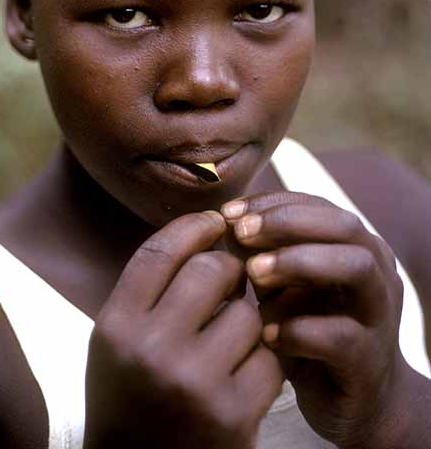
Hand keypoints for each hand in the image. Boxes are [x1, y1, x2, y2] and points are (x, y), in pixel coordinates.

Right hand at [84, 211, 282, 448]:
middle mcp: (152, 351)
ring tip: (230, 339)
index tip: (213, 221)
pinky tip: (245, 372)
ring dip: (246, 320)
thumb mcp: (116, 340)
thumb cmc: (129, 396)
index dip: (194, 226)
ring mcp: (195, 384)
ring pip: (248, 314)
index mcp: (117, 327)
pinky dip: (264, 360)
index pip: (160, 252)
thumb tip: (203, 230)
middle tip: (230, 283)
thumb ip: (149, 289)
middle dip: (229, 270)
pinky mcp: (233, 415)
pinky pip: (269, 359)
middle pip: (211, 270)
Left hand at [221, 192, 407, 448]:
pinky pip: (341, 335)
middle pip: (343, 225)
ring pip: (355, 267)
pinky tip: (265, 334)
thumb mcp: (280, 285)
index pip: (316, 204)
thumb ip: (259, 253)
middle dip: (287, 223)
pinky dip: (299, 330)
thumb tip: (225, 223)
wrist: (355, 401)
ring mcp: (379, 314)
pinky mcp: (370, 360)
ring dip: (300, 262)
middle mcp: (376, 270)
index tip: (228, 213)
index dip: (271, 203)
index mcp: (354, 244)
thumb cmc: (308, 329)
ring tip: (253, 274)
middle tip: (241, 233)